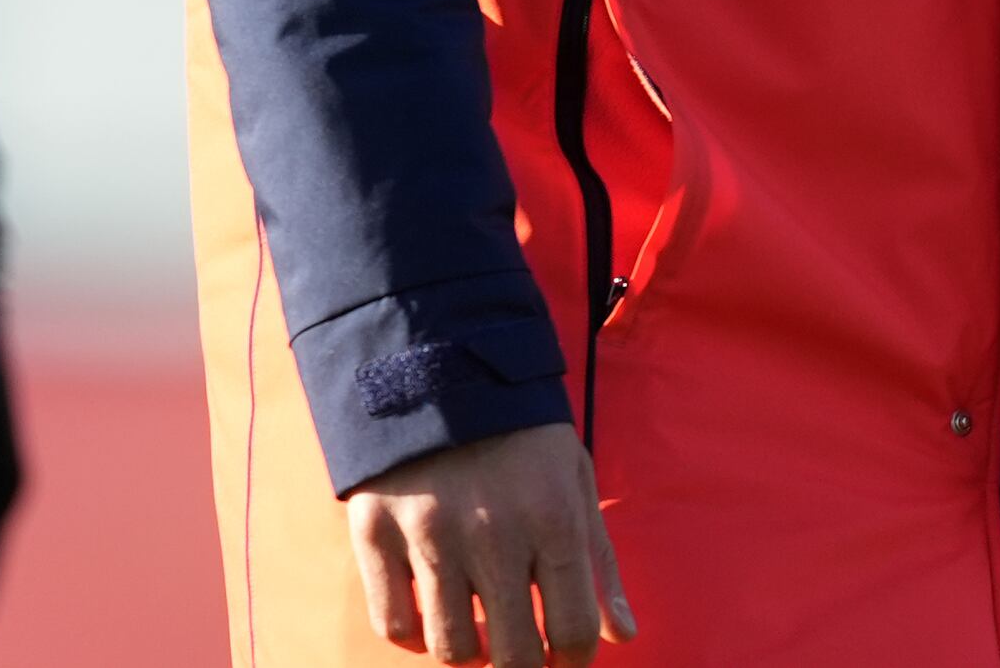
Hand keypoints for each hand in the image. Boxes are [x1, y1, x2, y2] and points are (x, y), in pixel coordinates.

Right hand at [347, 421, 631, 666]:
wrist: (439, 361)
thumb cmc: (521, 431)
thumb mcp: (574, 478)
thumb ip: (599, 562)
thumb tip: (623, 637)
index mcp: (553, 517)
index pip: (572, 631)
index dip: (573, 662)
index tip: (565, 661)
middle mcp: (493, 533)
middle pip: (513, 656)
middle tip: (522, 657)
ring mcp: (429, 534)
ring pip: (451, 649)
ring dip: (471, 655)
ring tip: (480, 635)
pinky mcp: (377, 531)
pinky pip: (392, 624)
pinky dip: (413, 637)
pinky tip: (430, 618)